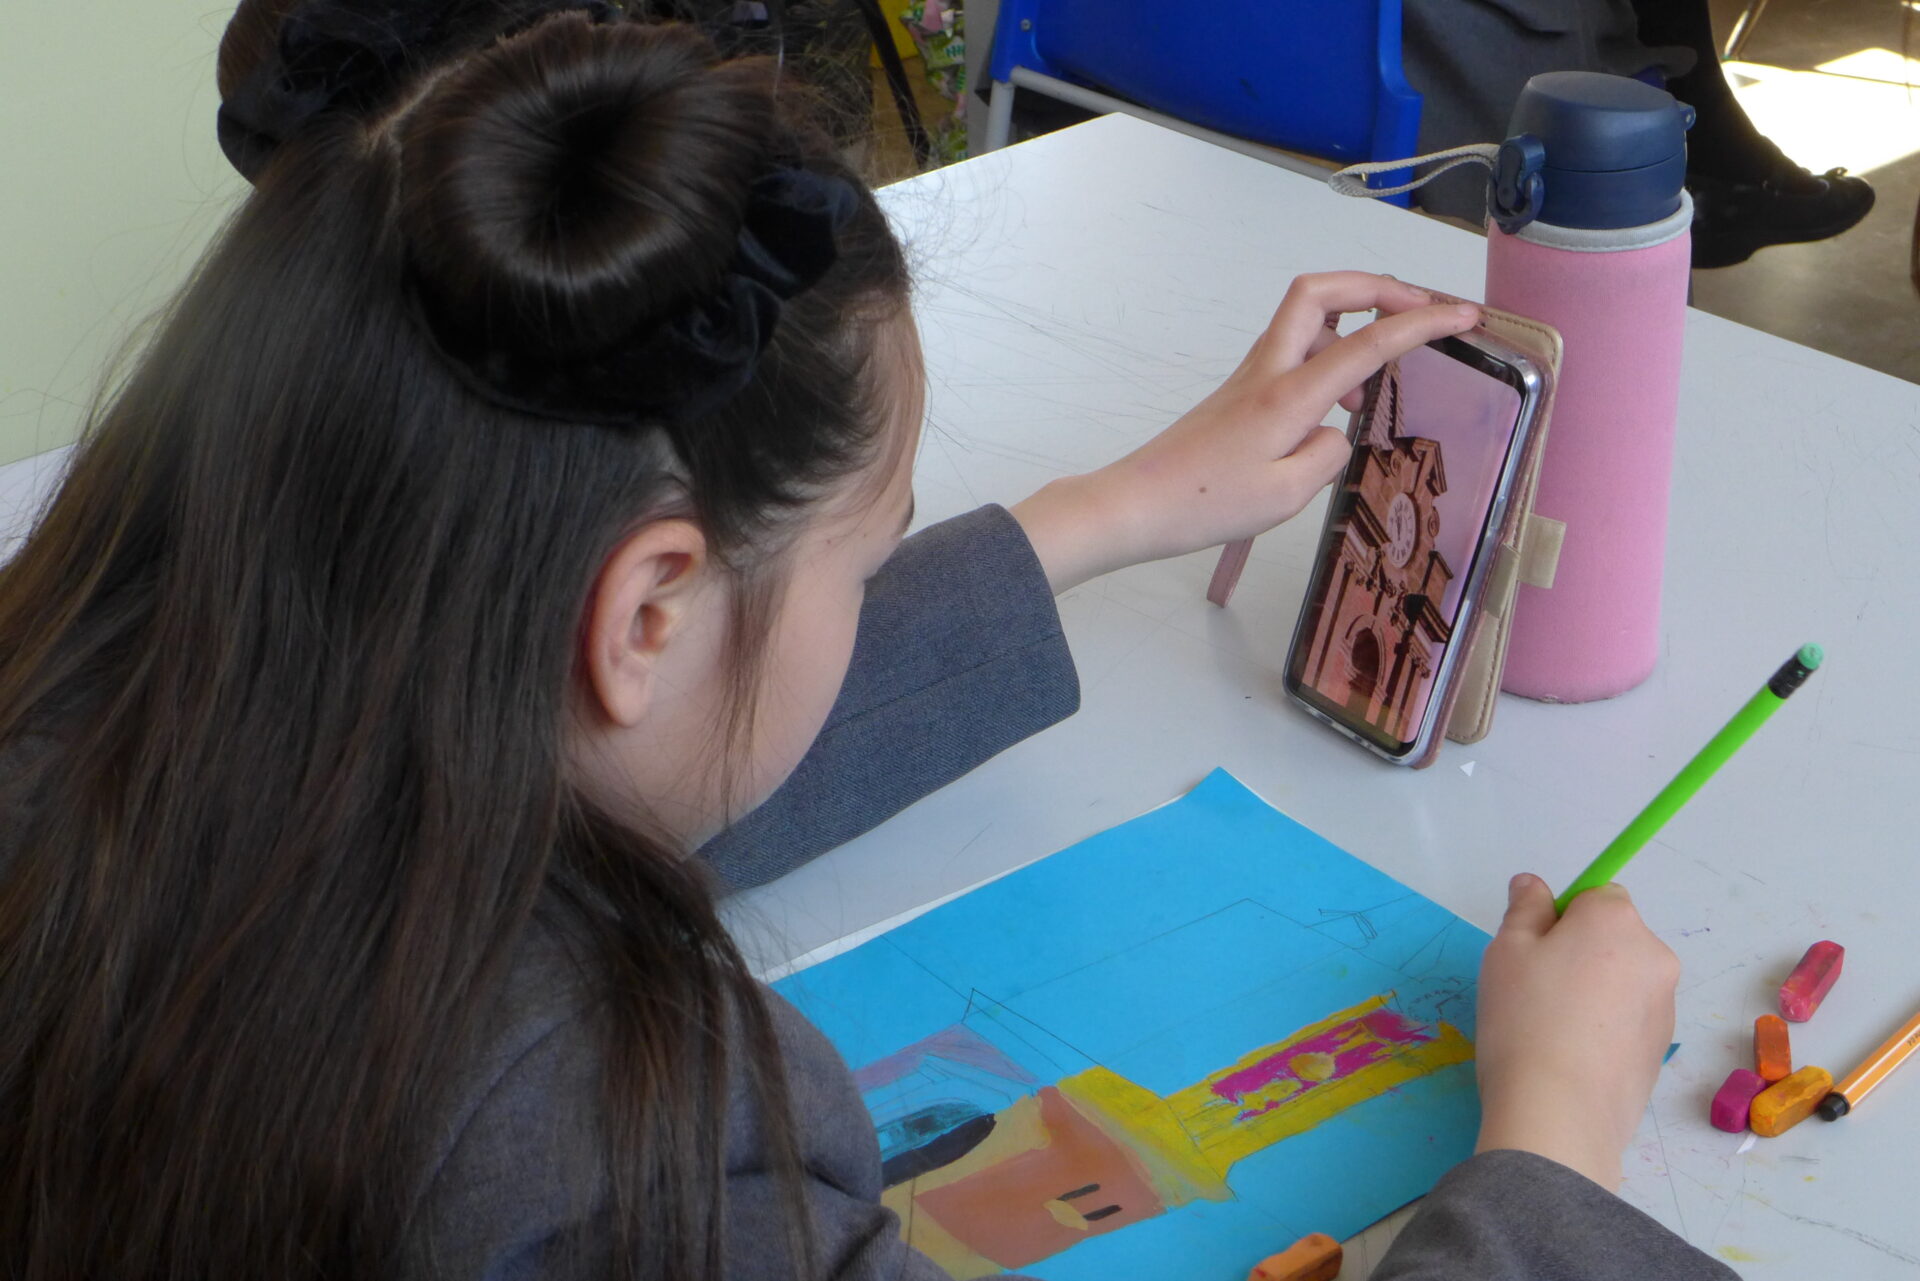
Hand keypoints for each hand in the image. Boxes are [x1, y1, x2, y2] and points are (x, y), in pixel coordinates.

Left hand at [1009, 272, 1479, 592]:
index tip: (1465, 316)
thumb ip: (1329, 454)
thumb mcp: (1286, 495)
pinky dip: (1332, 353)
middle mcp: (1269, 371)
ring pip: (1308, 315)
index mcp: (1289, 394)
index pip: (1370, 342)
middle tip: (1421, 308)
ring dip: (1355, 318)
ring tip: (1391, 359)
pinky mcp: (1242, 393)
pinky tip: (1344, 401)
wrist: (1137, 504)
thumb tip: (1339, 429)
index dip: (1423, 322)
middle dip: (1378, 286)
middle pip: (1323, 290)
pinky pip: (1297, 350)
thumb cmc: (1205, 505)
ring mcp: (1251, 377)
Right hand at [1472, 875, 1679, 1189]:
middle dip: (1580, 952)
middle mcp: (1654, 956)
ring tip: (1552, 1029)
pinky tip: (1572, 1056)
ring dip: (1595, 990)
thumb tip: (1533, 884)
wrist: (1560, 1114)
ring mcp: (1665, 1006)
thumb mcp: (1506, 951)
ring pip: (1622, 980)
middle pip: (1614, 937)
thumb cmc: (1525, 1018)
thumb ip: (1525, 909)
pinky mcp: (1662, 1050)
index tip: (1533, 951)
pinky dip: (1605, 1026)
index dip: (1561, 917)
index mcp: (1617, 921)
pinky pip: (1629, 1019)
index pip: (1596, 895)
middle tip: (1535, 988)